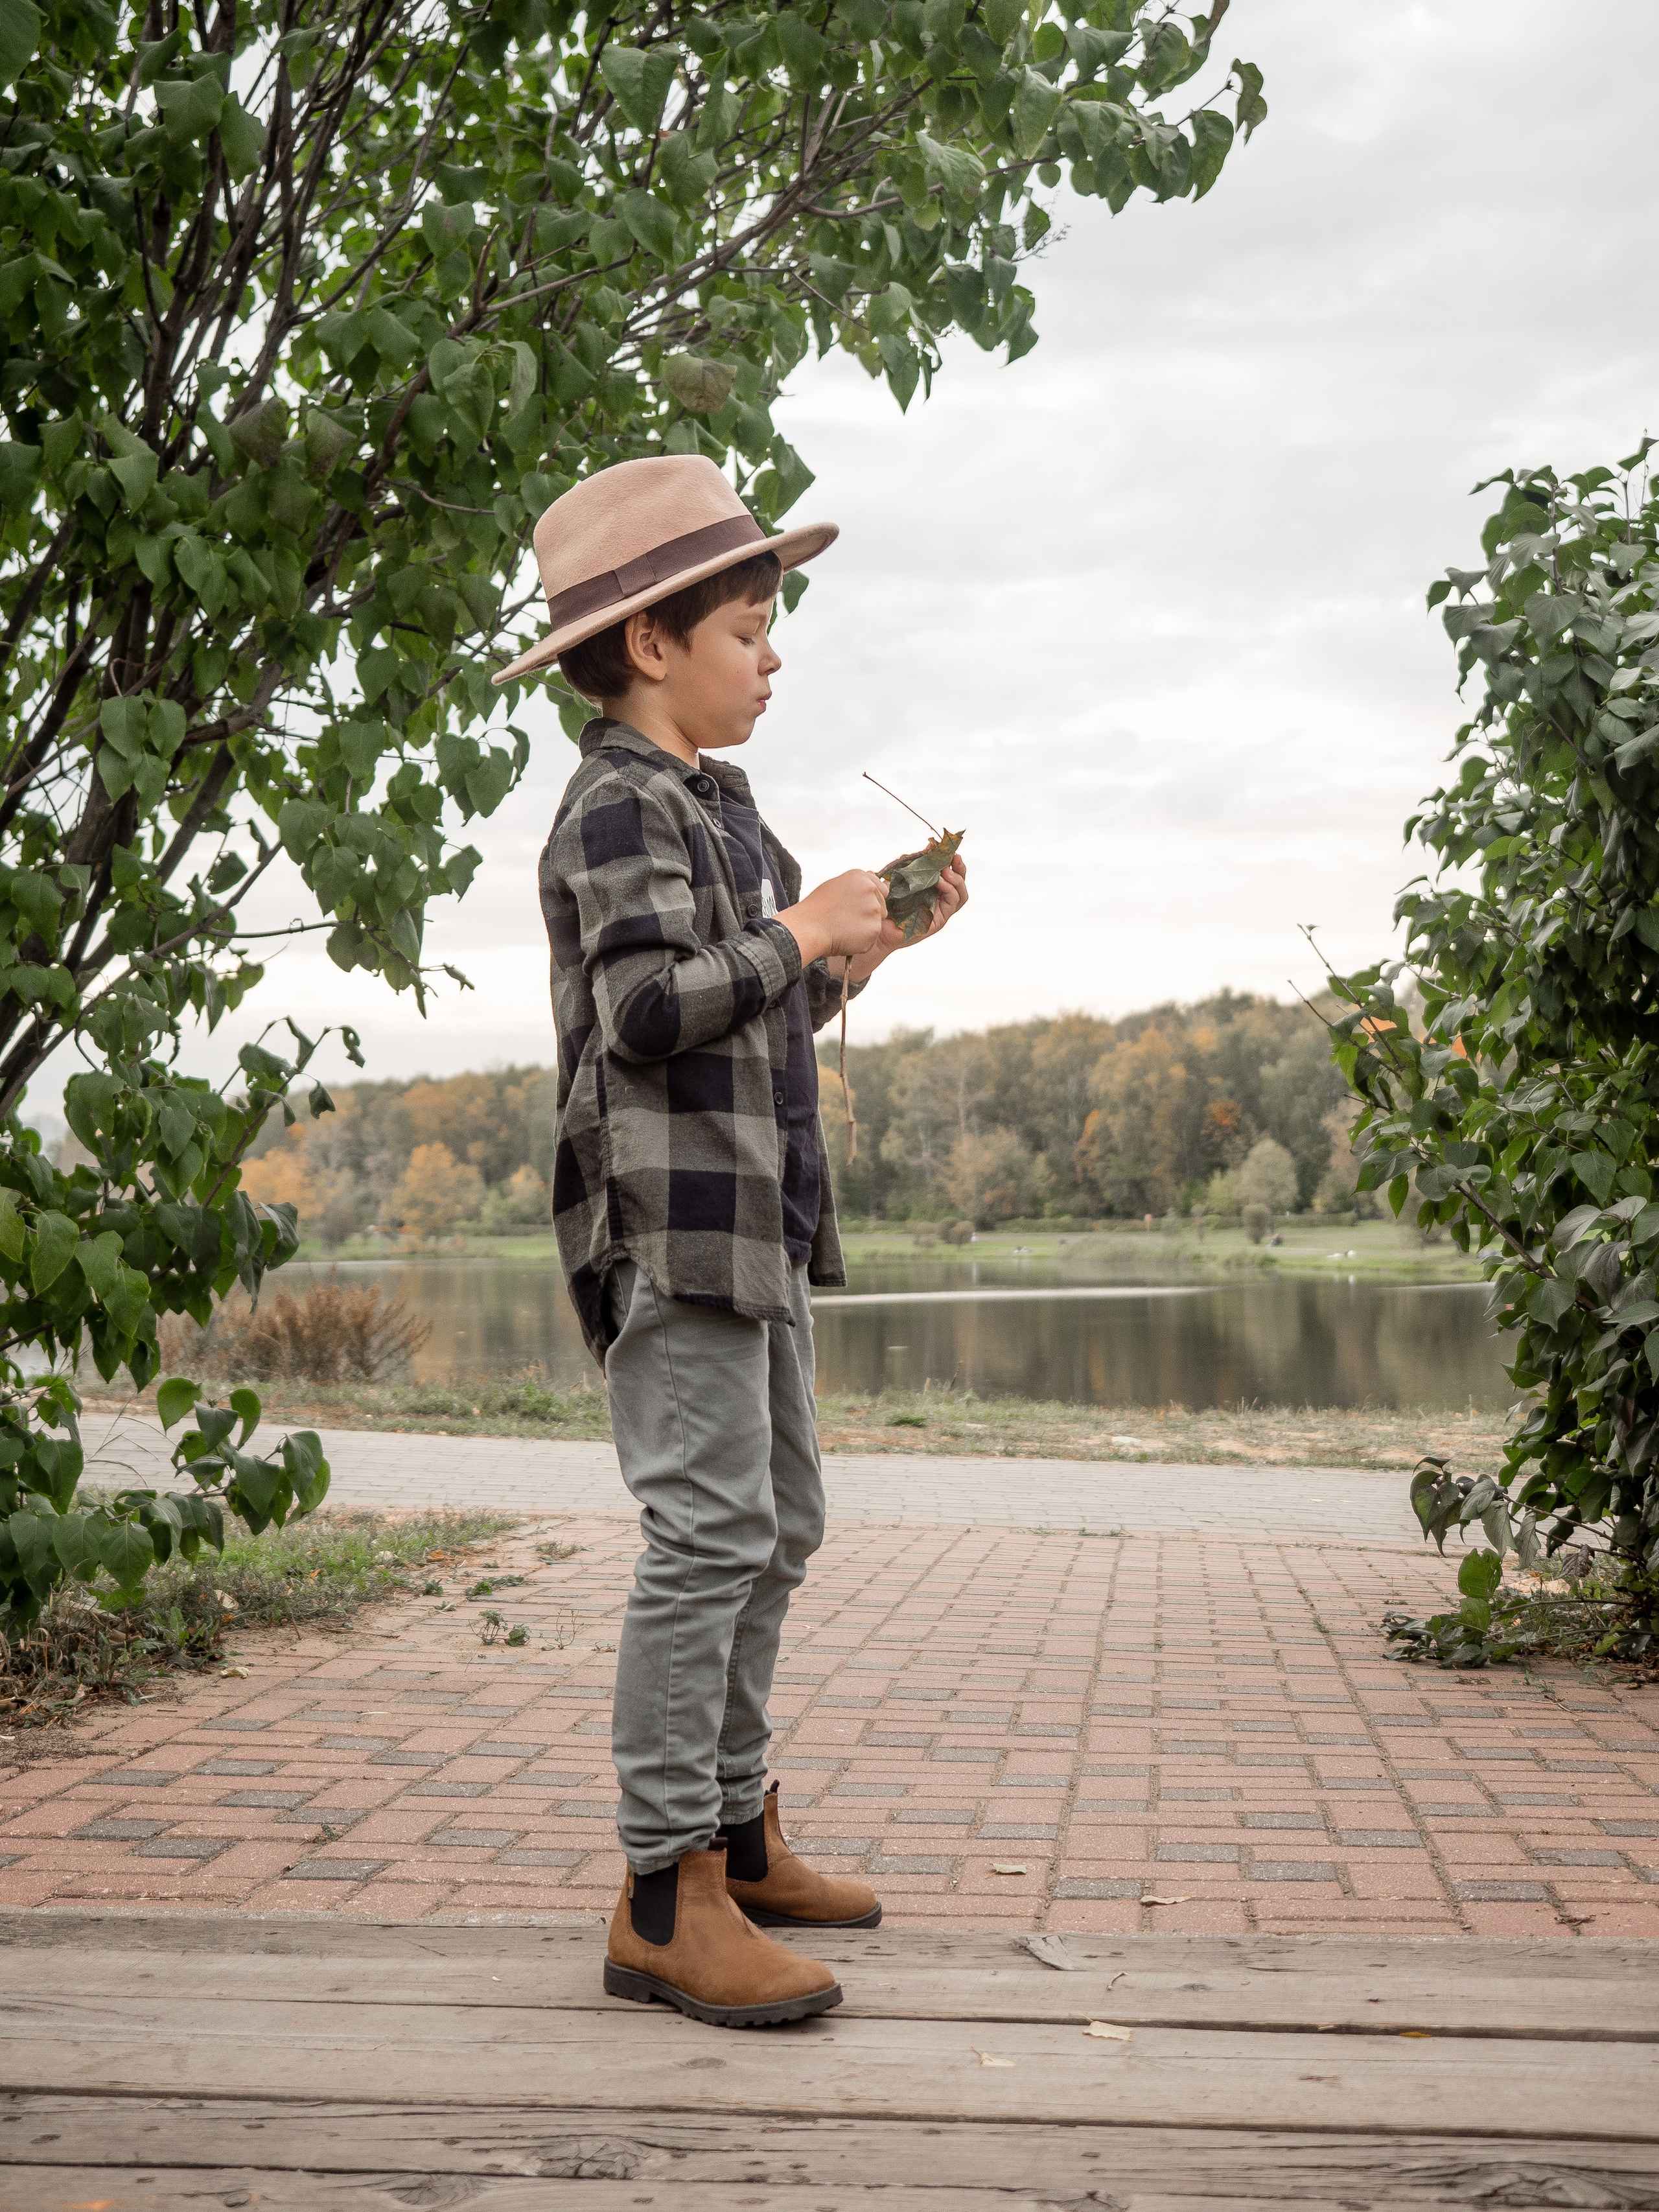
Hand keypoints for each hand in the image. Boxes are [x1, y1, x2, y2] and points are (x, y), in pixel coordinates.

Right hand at [775, 869, 888, 964]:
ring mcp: (874, 910)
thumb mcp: (836, 885)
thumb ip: (857, 886)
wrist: (808, 928)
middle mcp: (871, 890)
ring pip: (877, 923)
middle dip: (869, 915)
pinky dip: (861, 942)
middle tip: (847, 919)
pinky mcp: (874, 929)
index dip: (871, 900)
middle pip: (882, 907)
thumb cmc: (816, 908)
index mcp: (861, 877)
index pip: (881, 889)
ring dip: (865, 928)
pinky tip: (845, 937)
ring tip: (844, 927)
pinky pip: (872, 938)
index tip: (856, 907)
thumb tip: (873, 888)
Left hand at [841, 853, 967, 980]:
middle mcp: (939, 901)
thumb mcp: (901, 878)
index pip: (950, 874)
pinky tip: (939, 881)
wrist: (876, 926)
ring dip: (956, 879)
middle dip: (959, 869)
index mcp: (932, 890)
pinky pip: (951, 904)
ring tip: (945, 870)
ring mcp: (940, 912)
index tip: (946, 849)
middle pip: (959, 884)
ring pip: (960, 894)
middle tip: (954, 857)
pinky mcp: (938, 921)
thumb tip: (928, 846)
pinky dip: (949, 890)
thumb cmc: (885, 903)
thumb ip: (914, 864)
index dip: (951, 862)